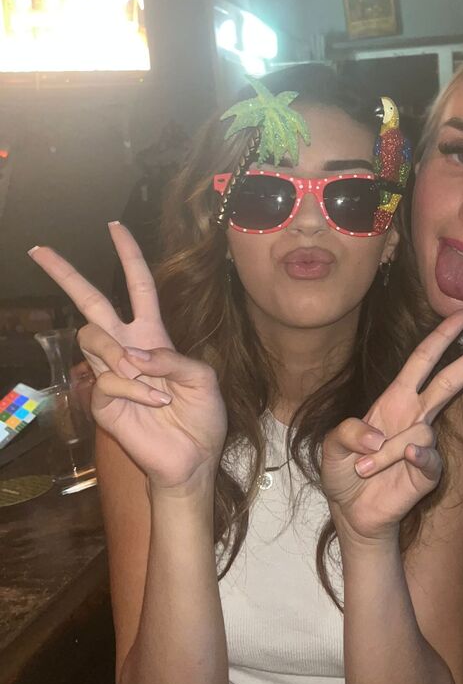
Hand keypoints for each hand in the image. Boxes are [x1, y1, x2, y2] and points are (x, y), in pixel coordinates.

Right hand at [29, 223, 226, 489]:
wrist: (192, 457)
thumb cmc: (201, 416)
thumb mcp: (203, 379)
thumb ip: (174, 359)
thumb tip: (133, 355)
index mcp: (153, 335)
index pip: (138, 286)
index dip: (129, 256)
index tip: (115, 226)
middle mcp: (127, 348)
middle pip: (90, 302)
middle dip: (65, 274)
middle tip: (38, 249)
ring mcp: (110, 373)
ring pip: (92, 338)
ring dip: (121, 356)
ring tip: (150, 383)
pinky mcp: (101, 401)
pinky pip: (109, 380)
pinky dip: (135, 390)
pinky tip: (153, 404)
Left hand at [321, 309, 462, 542]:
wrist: (351, 512)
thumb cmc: (344, 472)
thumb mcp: (332, 445)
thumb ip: (348, 432)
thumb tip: (378, 435)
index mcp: (394, 399)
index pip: (423, 360)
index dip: (441, 336)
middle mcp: (415, 416)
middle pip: (452, 379)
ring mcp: (424, 443)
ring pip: (421, 430)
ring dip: (386, 451)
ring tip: (365, 468)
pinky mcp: (427, 470)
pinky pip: (428, 457)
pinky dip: (414, 456)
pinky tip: (405, 460)